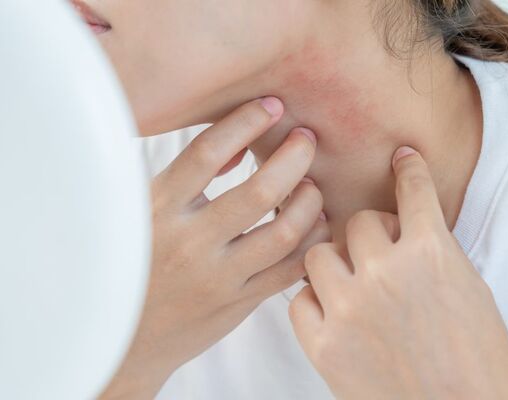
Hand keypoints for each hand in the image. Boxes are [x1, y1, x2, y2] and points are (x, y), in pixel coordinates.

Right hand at [102, 98, 329, 398]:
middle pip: (259, 191)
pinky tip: (319, 223)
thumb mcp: (144, 213)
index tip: (273, 105)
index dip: (245, 122)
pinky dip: (313, 242)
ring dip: (310, 201)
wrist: (125, 338)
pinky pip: (290, 269)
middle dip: (294, 157)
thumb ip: (185, 178)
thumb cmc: (138, 260)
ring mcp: (218, 277)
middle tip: (307, 139)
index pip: (206, 153)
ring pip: (284, 232)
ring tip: (313, 184)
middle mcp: (190, 243)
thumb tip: (239, 147)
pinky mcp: (240, 303)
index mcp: (159, 210)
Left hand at [289, 147, 507, 399]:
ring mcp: (350, 308)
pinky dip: (317, 302)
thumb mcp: (470, 289)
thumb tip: (405, 224)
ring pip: (320, 255)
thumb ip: (433, 249)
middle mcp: (386, 271)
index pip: (412, 189)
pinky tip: (337, 313)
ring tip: (355, 284)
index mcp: (432, 251)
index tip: (401, 159)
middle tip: (386, 256)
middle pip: (359, 222)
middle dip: (374, 234)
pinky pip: (300, 300)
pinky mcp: (325, 345)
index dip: (408, 169)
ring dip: (338, 263)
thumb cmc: (479, 358)